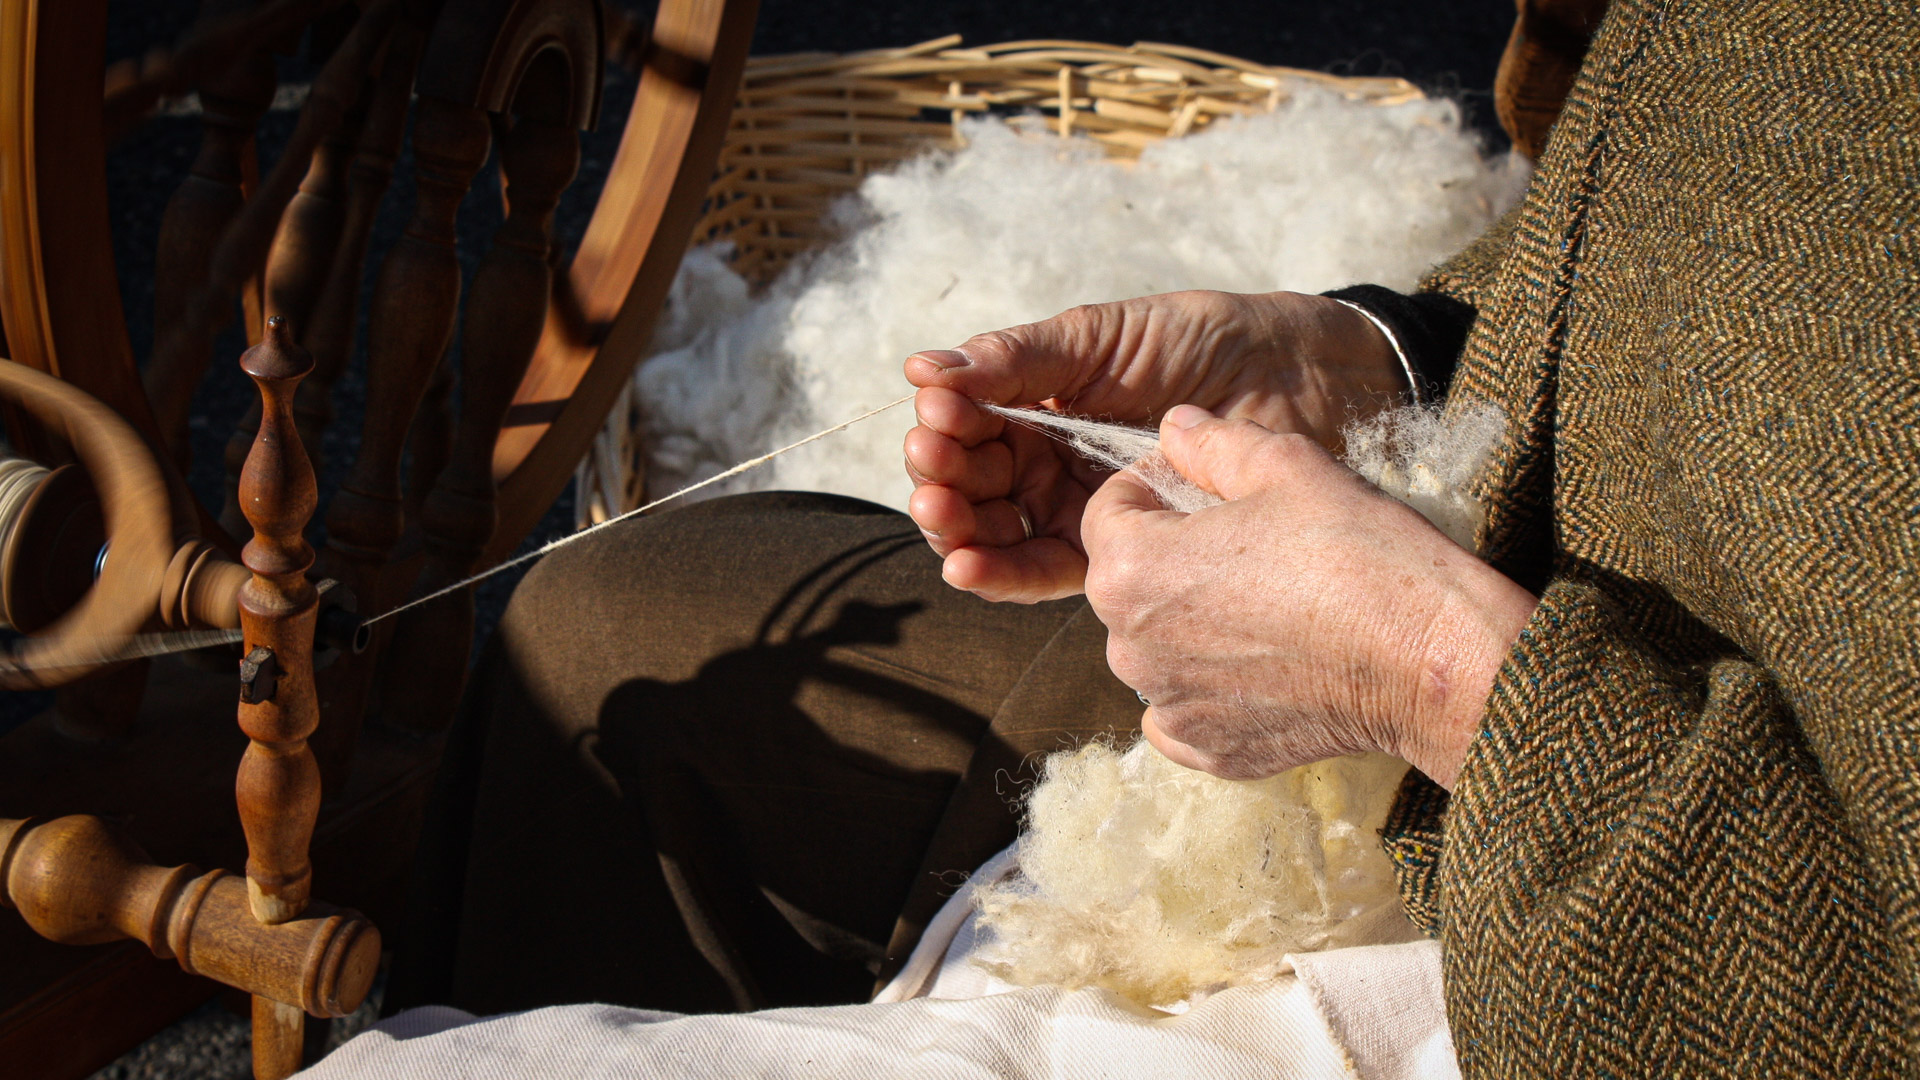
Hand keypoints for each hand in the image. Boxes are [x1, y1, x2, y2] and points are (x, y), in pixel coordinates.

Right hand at [902, 291, 1406, 602]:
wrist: (1294, 379)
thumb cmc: (1200, 342)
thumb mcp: (1098, 338)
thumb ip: (1016, 359)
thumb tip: (922, 369)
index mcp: (1041, 402)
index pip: (968, 425)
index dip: (944, 427)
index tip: (935, 419)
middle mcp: (1050, 460)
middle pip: (972, 483)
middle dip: (942, 479)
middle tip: (933, 469)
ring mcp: (1078, 508)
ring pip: (996, 531)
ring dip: (956, 529)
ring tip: (942, 513)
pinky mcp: (1113, 552)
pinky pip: (1042, 572)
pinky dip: (998, 573)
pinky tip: (965, 564)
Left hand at [1080, 405, 1537, 788]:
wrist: (1427, 658)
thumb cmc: (1356, 552)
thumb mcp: (1285, 466)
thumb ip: (1212, 444)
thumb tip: (1174, 427)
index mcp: (1130, 569)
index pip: (1109, 511)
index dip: (1154, 487)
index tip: (1205, 487)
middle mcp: (1129, 647)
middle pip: (1126, 582)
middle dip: (1170, 555)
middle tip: (1247, 541)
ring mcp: (1168, 705)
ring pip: (1154, 645)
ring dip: (1189, 621)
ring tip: (1265, 602)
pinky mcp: (1210, 749)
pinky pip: (1183, 708)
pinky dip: (1210, 687)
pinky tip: (1263, 665)